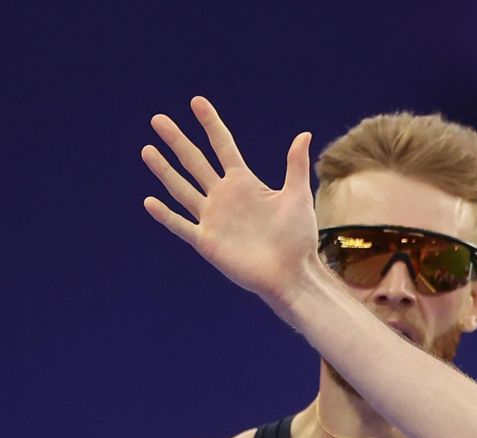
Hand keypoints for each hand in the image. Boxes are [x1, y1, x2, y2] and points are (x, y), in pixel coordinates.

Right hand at [142, 97, 318, 306]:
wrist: (292, 272)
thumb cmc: (298, 237)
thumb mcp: (297, 197)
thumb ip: (295, 166)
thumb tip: (303, 135)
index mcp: (244, 183)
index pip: (223, 146)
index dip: (210, 124)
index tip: (197, 101)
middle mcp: (224, 196)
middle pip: (195, 162)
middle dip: (177, 141)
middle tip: (158, 119)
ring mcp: (213, 218)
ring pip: (182, 188)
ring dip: (164, 170)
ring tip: (147, 149)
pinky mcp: (207, 241)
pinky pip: (181, 225)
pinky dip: (165, 215)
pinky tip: (150, 201)